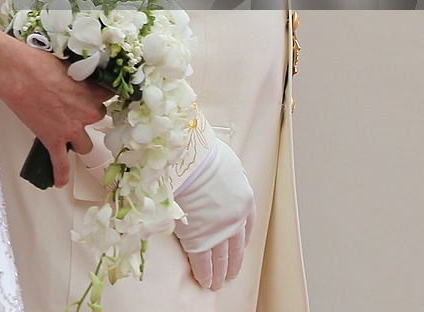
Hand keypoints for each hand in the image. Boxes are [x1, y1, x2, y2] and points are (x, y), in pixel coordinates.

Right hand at [0, 43, 108, 188]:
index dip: (102, 94)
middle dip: (87, 114)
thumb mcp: (67, 63)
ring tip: (69, 135)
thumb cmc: (38, 63)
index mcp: (92, 91)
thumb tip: (78, 77)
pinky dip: (61, 174)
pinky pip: (61, 164)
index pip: (110, 95)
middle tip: (73, 107)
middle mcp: (86, 112)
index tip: (98, 94)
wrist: (18, 74)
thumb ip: (78, 75)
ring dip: (79, 141)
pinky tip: (60, 182)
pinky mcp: (53, 141)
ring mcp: (70, 129)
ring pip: (86, 145)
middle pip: (98, 118)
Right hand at [173, 139, 255, 290]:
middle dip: (233, 263)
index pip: (248, 226)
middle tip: (230, 274)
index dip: (243, 238)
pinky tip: (204, 280)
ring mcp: (218, 231)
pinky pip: (203, 261)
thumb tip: (229, 178)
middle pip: (236, 247)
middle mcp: (235, 220)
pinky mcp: (199, 239)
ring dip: (220, 272)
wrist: (191, 162)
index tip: (239, 247)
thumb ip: (232, 177)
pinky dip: (204, 272)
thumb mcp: (230, 163)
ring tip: (216, 283)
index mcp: (245, 201)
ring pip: (221, 258)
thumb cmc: (207, 156)